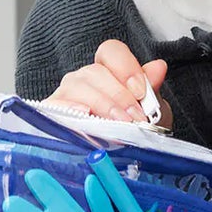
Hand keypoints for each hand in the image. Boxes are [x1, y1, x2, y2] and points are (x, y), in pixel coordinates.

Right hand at [47, 40, 172, 127]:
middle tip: (135, 118)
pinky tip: (85, 115)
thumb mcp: (150, 111)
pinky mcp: (53, 112)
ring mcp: (66, 93)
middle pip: (95, 72)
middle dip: (119, 96)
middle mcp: (84, 78)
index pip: (111, 51)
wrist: (121, 160)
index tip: (140, 92)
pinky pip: (56, 104)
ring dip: (102, 105)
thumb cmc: (133, 131)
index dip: (126, 68)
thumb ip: (151, 88)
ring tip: (118, 124)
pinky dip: (70, 108)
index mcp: (108, 71)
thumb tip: (158, 67)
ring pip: (78, 86)